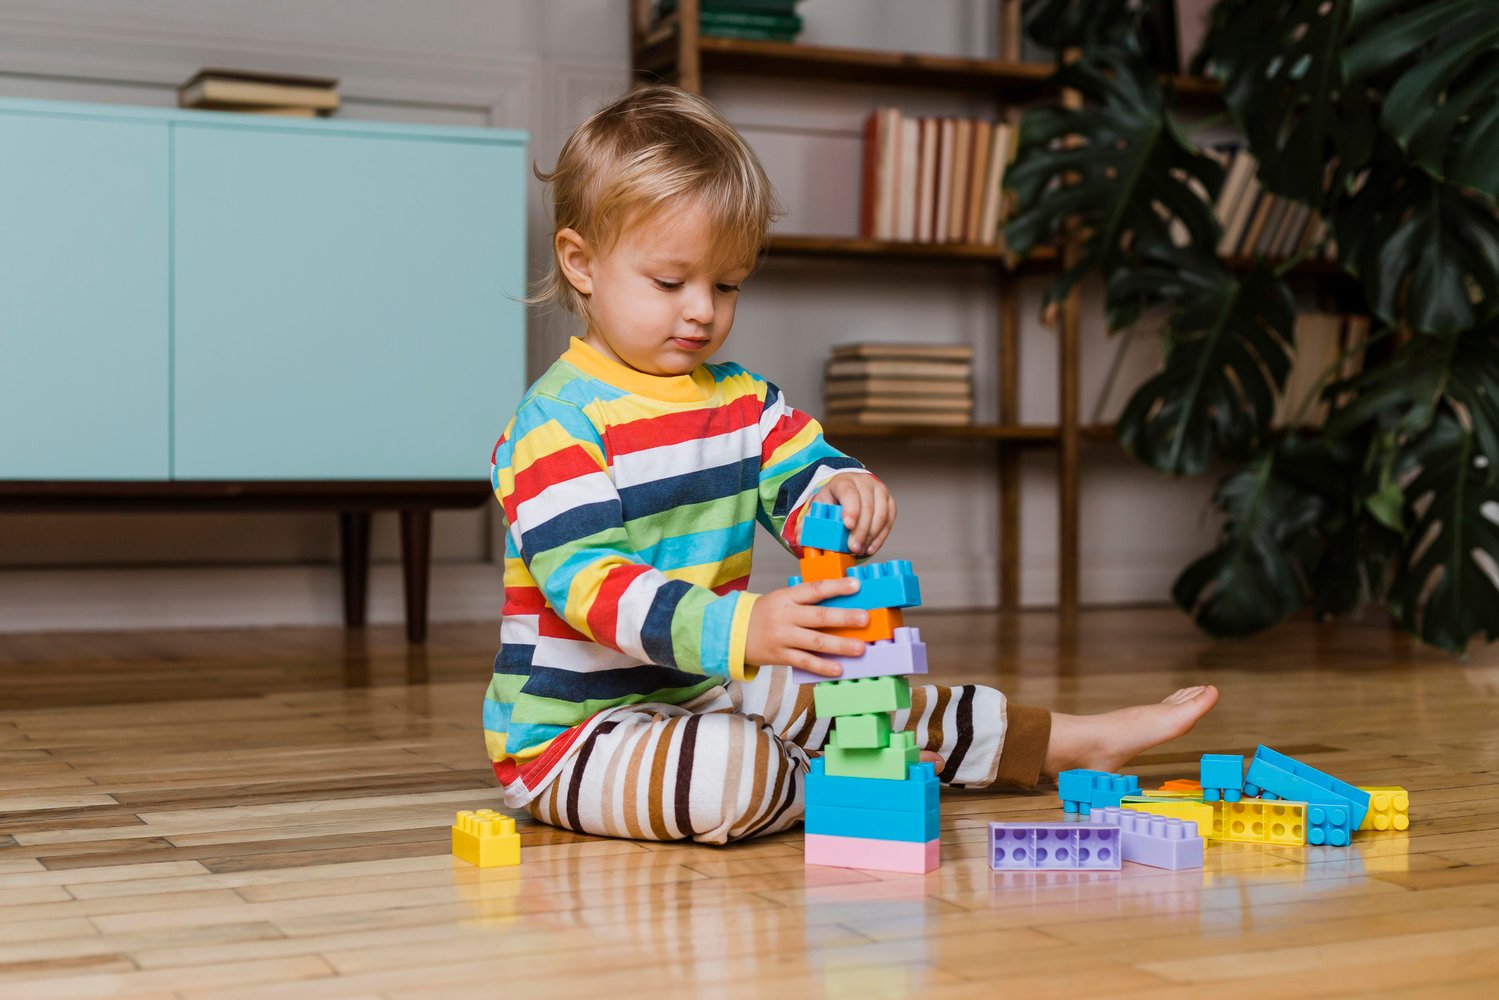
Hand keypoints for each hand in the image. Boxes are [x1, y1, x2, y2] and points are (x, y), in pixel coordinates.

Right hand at [744, 577, 869, 676]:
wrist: (734, 632)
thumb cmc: (765, 613)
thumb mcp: (782, 598)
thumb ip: (806, 599)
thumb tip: (840, 600)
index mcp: (788, 597)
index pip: (815, 589)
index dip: (836, 586)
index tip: (856, 585)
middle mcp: (786, 616)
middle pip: (818, 617)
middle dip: (844, 618)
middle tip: (865, 618)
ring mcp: (783, 637)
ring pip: (815, 642)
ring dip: (839, 646)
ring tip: (859, 648)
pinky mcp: (781, 656)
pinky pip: (804, 662)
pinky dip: (822, 666)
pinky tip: (838, 669)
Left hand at [811, 473, 895, 556]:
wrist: (848, 490)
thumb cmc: (832, 501)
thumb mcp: (818, 507)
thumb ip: (808, 523)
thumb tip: (801, 539)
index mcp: (844, 481)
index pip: (849, 493)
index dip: (851, 509)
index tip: (848, 525)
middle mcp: (865, 483)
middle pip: (867, 506)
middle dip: (861, 530)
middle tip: (853, 548)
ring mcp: (880, 491)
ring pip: (881, 514)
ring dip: (871, 535)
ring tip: (860, 550)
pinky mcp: (889, 502)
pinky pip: (889, 520)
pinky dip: (881, 536)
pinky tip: (870, 548)